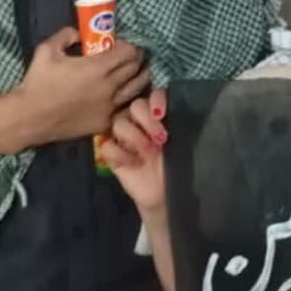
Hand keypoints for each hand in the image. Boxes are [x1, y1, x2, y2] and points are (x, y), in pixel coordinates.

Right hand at [6, 28, 150, 150]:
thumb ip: (67, 35)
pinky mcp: (105, 122)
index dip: (129, 45)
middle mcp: (109, 87)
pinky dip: (131, 100)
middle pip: (136, 68)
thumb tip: (80, 32)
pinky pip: (127, 109)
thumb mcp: (47, 49)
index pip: (129, 52)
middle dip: (137, 59)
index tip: (121, 44)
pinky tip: (129, 96)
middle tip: (134, 56)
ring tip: (140, 72)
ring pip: (137, 89)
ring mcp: (109, 107)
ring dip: (141, 78)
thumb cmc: (37, 82)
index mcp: (98, 67)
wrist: (30, 117)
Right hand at [101, 89, 168, 214]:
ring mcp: (125, 139)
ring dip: (134, 136)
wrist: (166, 194)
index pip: (154, 96)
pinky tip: (133, 163)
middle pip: (136, 106)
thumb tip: (175, 111)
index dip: (157, 100)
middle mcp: (141, 123)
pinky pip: (107, 146)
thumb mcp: (183, 144)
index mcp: (159, 117)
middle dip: (147, 119)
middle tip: (161, 138)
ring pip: (119, 123)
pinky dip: (119, 153)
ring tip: (149, 153)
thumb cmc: (177, 167)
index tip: (162, 114)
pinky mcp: (113, 156)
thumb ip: (177, 124)